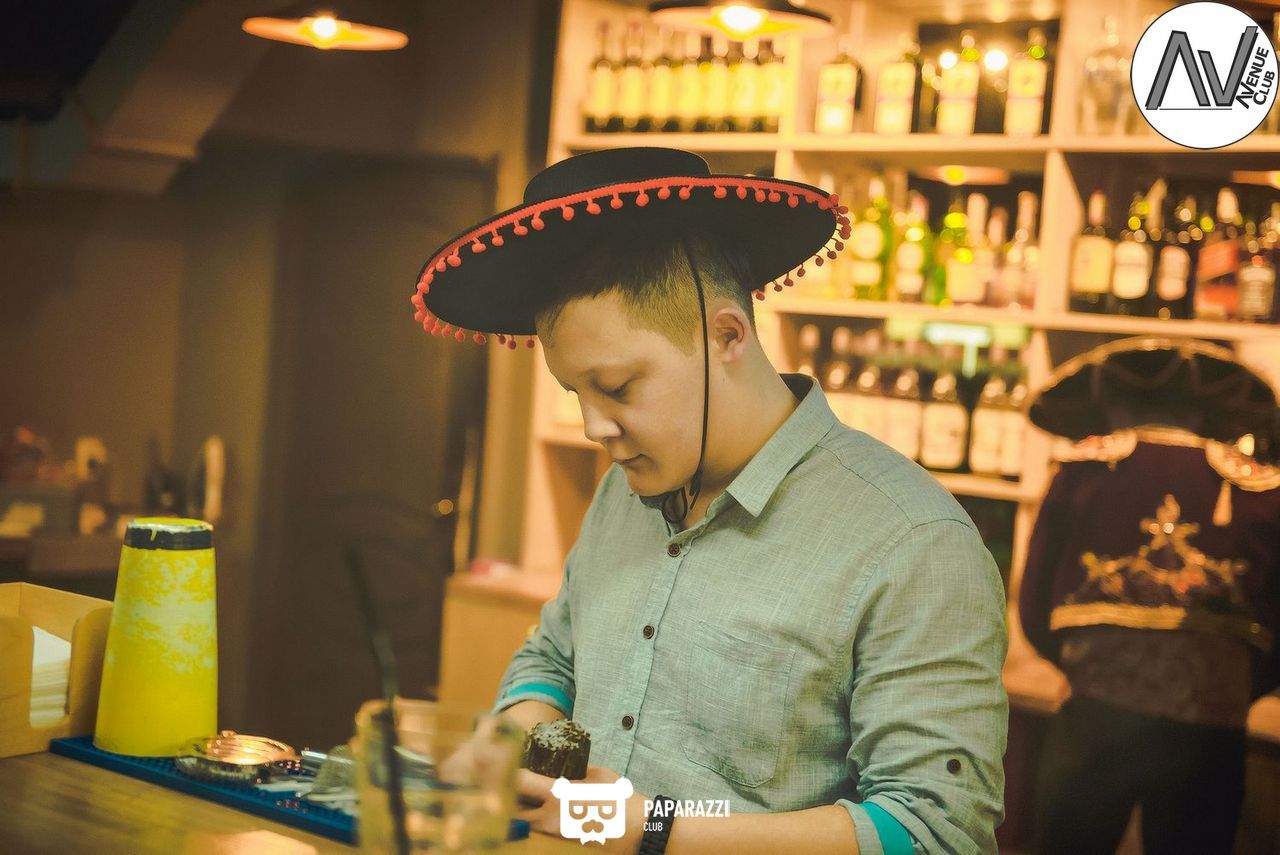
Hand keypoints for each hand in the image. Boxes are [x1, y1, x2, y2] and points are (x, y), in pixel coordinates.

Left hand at [516, 765, 648, 854]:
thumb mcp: (599, 775)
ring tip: (530, 796)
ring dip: (522, 810)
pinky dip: (536, 820)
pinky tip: (546, 809)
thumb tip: (562, 769)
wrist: (637, 832)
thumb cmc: (620, 800)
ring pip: (524, 823)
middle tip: (514, 783)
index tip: (512, 764)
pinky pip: (539, 831)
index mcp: (559, 794)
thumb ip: (575, 771)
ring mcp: (554, 833)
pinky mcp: (561, 843)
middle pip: (514, 809)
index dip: (511, 771)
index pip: (520, 782)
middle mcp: (550, 816)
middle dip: (511, 796)